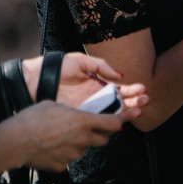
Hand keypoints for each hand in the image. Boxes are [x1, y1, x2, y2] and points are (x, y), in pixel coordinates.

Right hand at [13, 100, 126, 171]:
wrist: (17, 141)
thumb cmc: (34, 119)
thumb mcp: (54, 105)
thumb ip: (70, 112)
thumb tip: (72, 115)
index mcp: (84, 122)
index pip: (112, 123)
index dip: (120, 121)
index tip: (123, 120)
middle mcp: (83, 140)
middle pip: (103, 140)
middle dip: (100, 134)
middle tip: (90, 129)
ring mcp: (74, 155)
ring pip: (84, 149)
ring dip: (80, 143)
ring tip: (62, 136)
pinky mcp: (64, 166)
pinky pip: (69, 158)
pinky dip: (65, 153)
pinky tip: (52, 147)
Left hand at [22, 51, 148, 117]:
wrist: (37, 79)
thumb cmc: (58, 67)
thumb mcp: (81, 61)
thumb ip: (100, 66)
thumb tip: (119, 76)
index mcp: (98, 83)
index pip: (119, 89)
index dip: (131, 90)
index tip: (142, 90)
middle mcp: (96, 97)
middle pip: (120, 102)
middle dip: (134, 102)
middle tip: (145, 101)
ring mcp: (89, 107)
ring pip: (112, 113)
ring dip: (127, 112)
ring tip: (139, 110)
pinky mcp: (81, 116)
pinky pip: (98, 120)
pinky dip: (110, 121)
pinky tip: (121, 120)